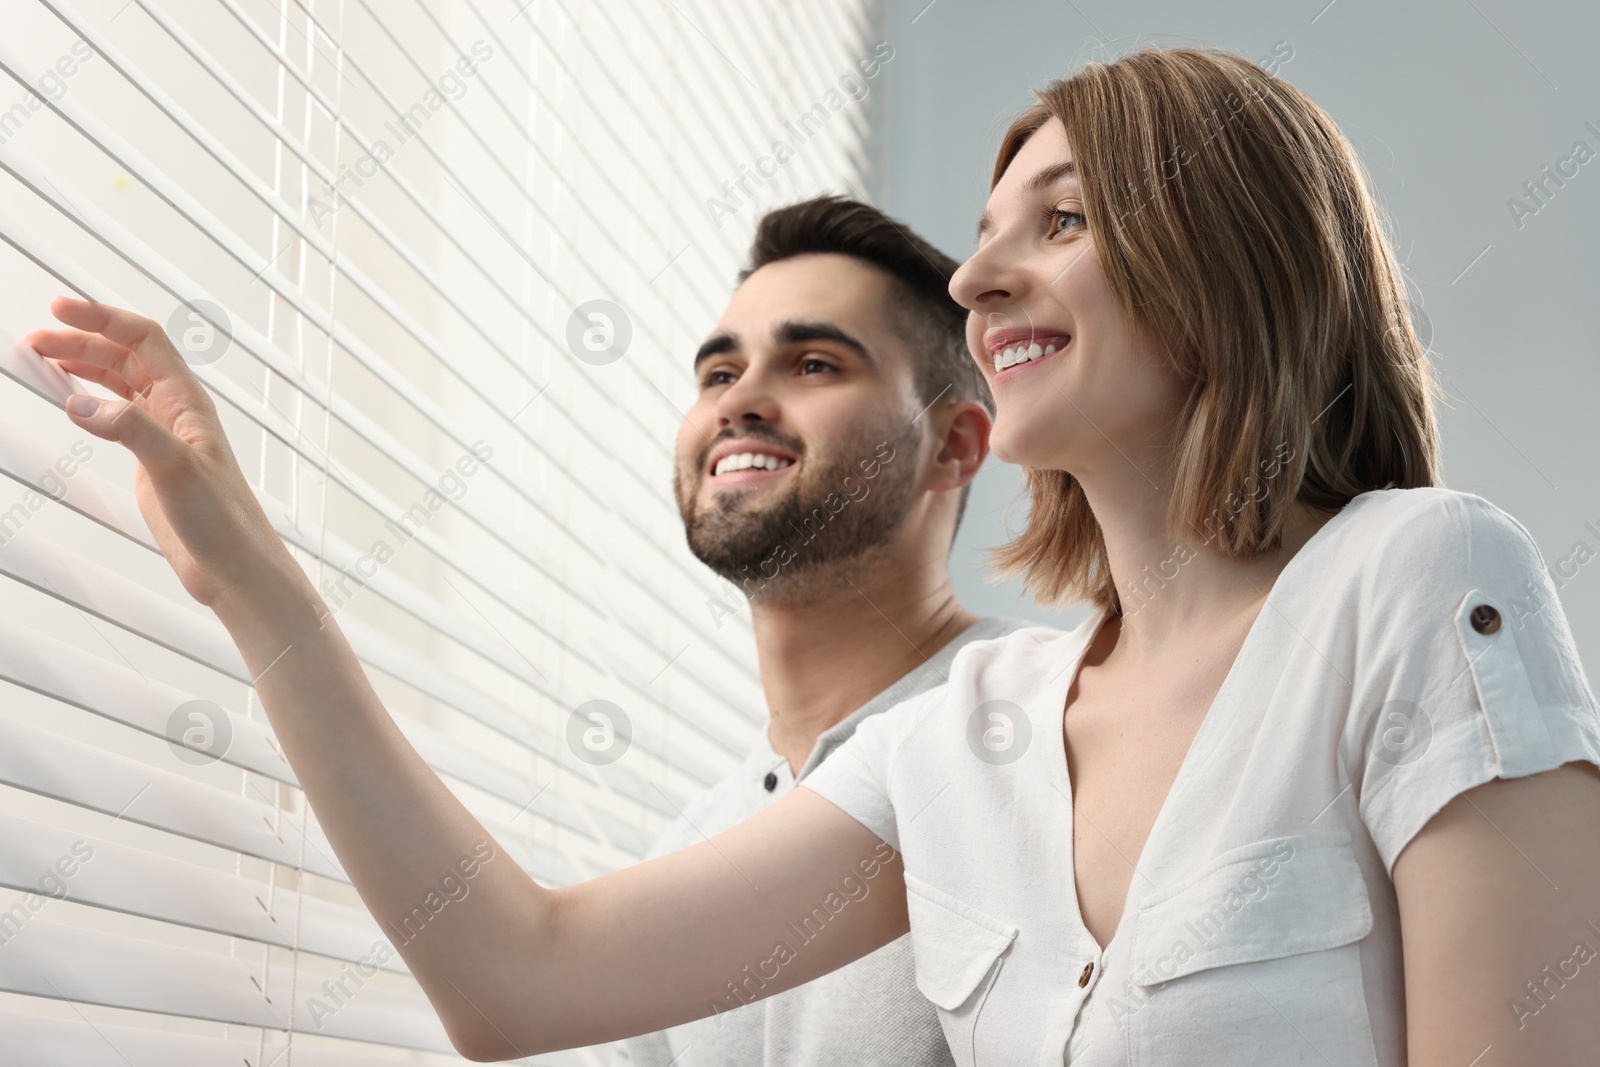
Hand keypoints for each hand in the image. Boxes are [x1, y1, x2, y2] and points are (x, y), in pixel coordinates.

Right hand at [25, 297, 299, 607]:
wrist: (234, 567)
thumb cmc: (225, 520)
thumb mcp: (176, 468)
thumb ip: (131, 431)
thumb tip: (81, 402)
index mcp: (188, 402)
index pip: (144, 340)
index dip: (102, 318)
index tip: (60, 309)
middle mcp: (176, 411)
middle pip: (125, 356)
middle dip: (82, 340)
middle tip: (36, 338)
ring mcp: (163, 435)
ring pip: (118, 383)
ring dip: (82, 365)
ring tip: (42, 357)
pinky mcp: (151, 461)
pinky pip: (115, 415)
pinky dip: (89, 400)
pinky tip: (69, 400)